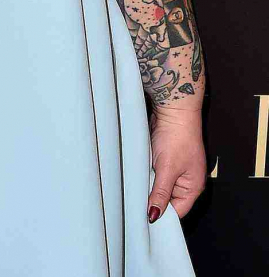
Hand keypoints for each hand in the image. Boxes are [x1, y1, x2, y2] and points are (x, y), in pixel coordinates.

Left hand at [147, 105, 206, 222]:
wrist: (174, 110)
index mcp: (193, 187)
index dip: (163, 215)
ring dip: (149, 184)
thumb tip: (155, 215)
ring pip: (159, 185)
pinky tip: (138, 170)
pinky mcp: (165, 158)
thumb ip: (161, 193)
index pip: (177, 211)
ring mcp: (175, 168)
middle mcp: (186, 180)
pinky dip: (147, 172)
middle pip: (167, 199)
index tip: (145, 219)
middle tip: (137, 201)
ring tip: (138, 182)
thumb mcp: (167, 169)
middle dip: (153, 198)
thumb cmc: (178, 136)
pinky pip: (155, 172)